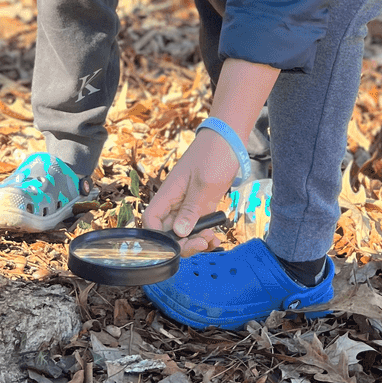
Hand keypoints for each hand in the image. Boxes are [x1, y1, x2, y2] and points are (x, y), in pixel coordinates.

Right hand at [143, 129, 238, 253]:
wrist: (229, 138)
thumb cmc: (214, 154)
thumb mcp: (204, 183)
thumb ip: (191, 209)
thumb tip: (179, 233)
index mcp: (168, 193)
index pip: (151, 221)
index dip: (159, 237)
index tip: (178, 244)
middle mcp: (174, 201)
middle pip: (168, 231)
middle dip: (182, 244)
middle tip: (201, 245)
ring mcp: (188, 203)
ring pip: (183, 232)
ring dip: (195, 241)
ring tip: (211, 242)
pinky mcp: (201, 204)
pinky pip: (197, 226)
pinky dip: (204, 234)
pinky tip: (214, 239)